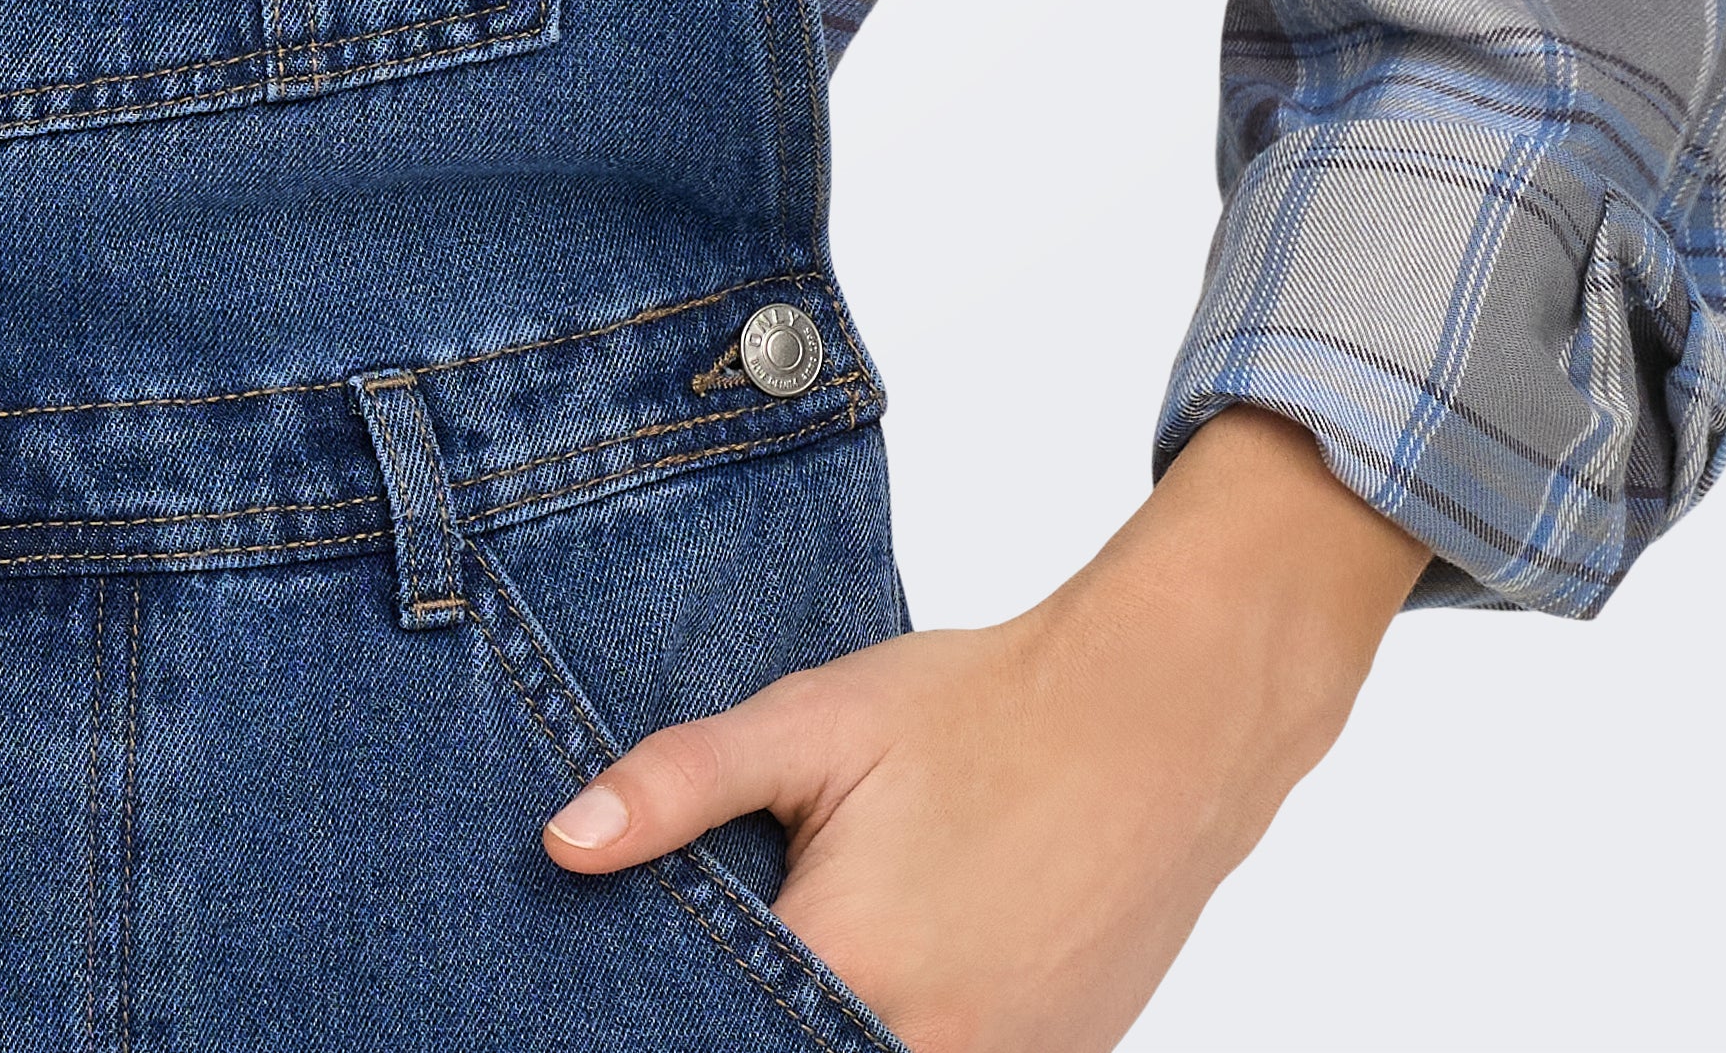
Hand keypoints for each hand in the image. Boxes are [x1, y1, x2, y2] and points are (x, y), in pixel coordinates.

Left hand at [539, 411, 1428, 1052]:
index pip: (706, 1021)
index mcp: (847, 968)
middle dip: (748, 1003)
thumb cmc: (982, 708)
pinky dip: (906, 1023)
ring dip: (826, 1013)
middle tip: (766, 923)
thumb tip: (562, 844)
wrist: (1163, 717)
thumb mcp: (815, 720)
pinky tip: (905, 957)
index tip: (656, 961)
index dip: (663, 998)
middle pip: (784, 1041)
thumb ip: (682, 785)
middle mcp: (921, 1049)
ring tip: (847, 922)